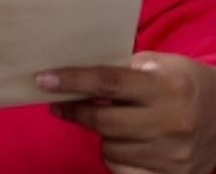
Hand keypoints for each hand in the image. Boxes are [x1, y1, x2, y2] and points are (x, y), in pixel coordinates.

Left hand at [38, 53, 215, 173]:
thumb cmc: (184, 84)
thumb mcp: (160, 65)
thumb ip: (122, 68)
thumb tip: (73, 74)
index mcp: (167, 88)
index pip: (109, 83)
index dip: (73, 81)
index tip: (43, 80)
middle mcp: (172, 122)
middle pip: (104, 122)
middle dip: (77, 112)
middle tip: (61, 104)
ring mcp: (174, 154)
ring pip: (110, 148)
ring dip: (103, 135)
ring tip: (114, 122)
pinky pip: (123, 171)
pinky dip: (118, 158)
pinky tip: (127, 144)